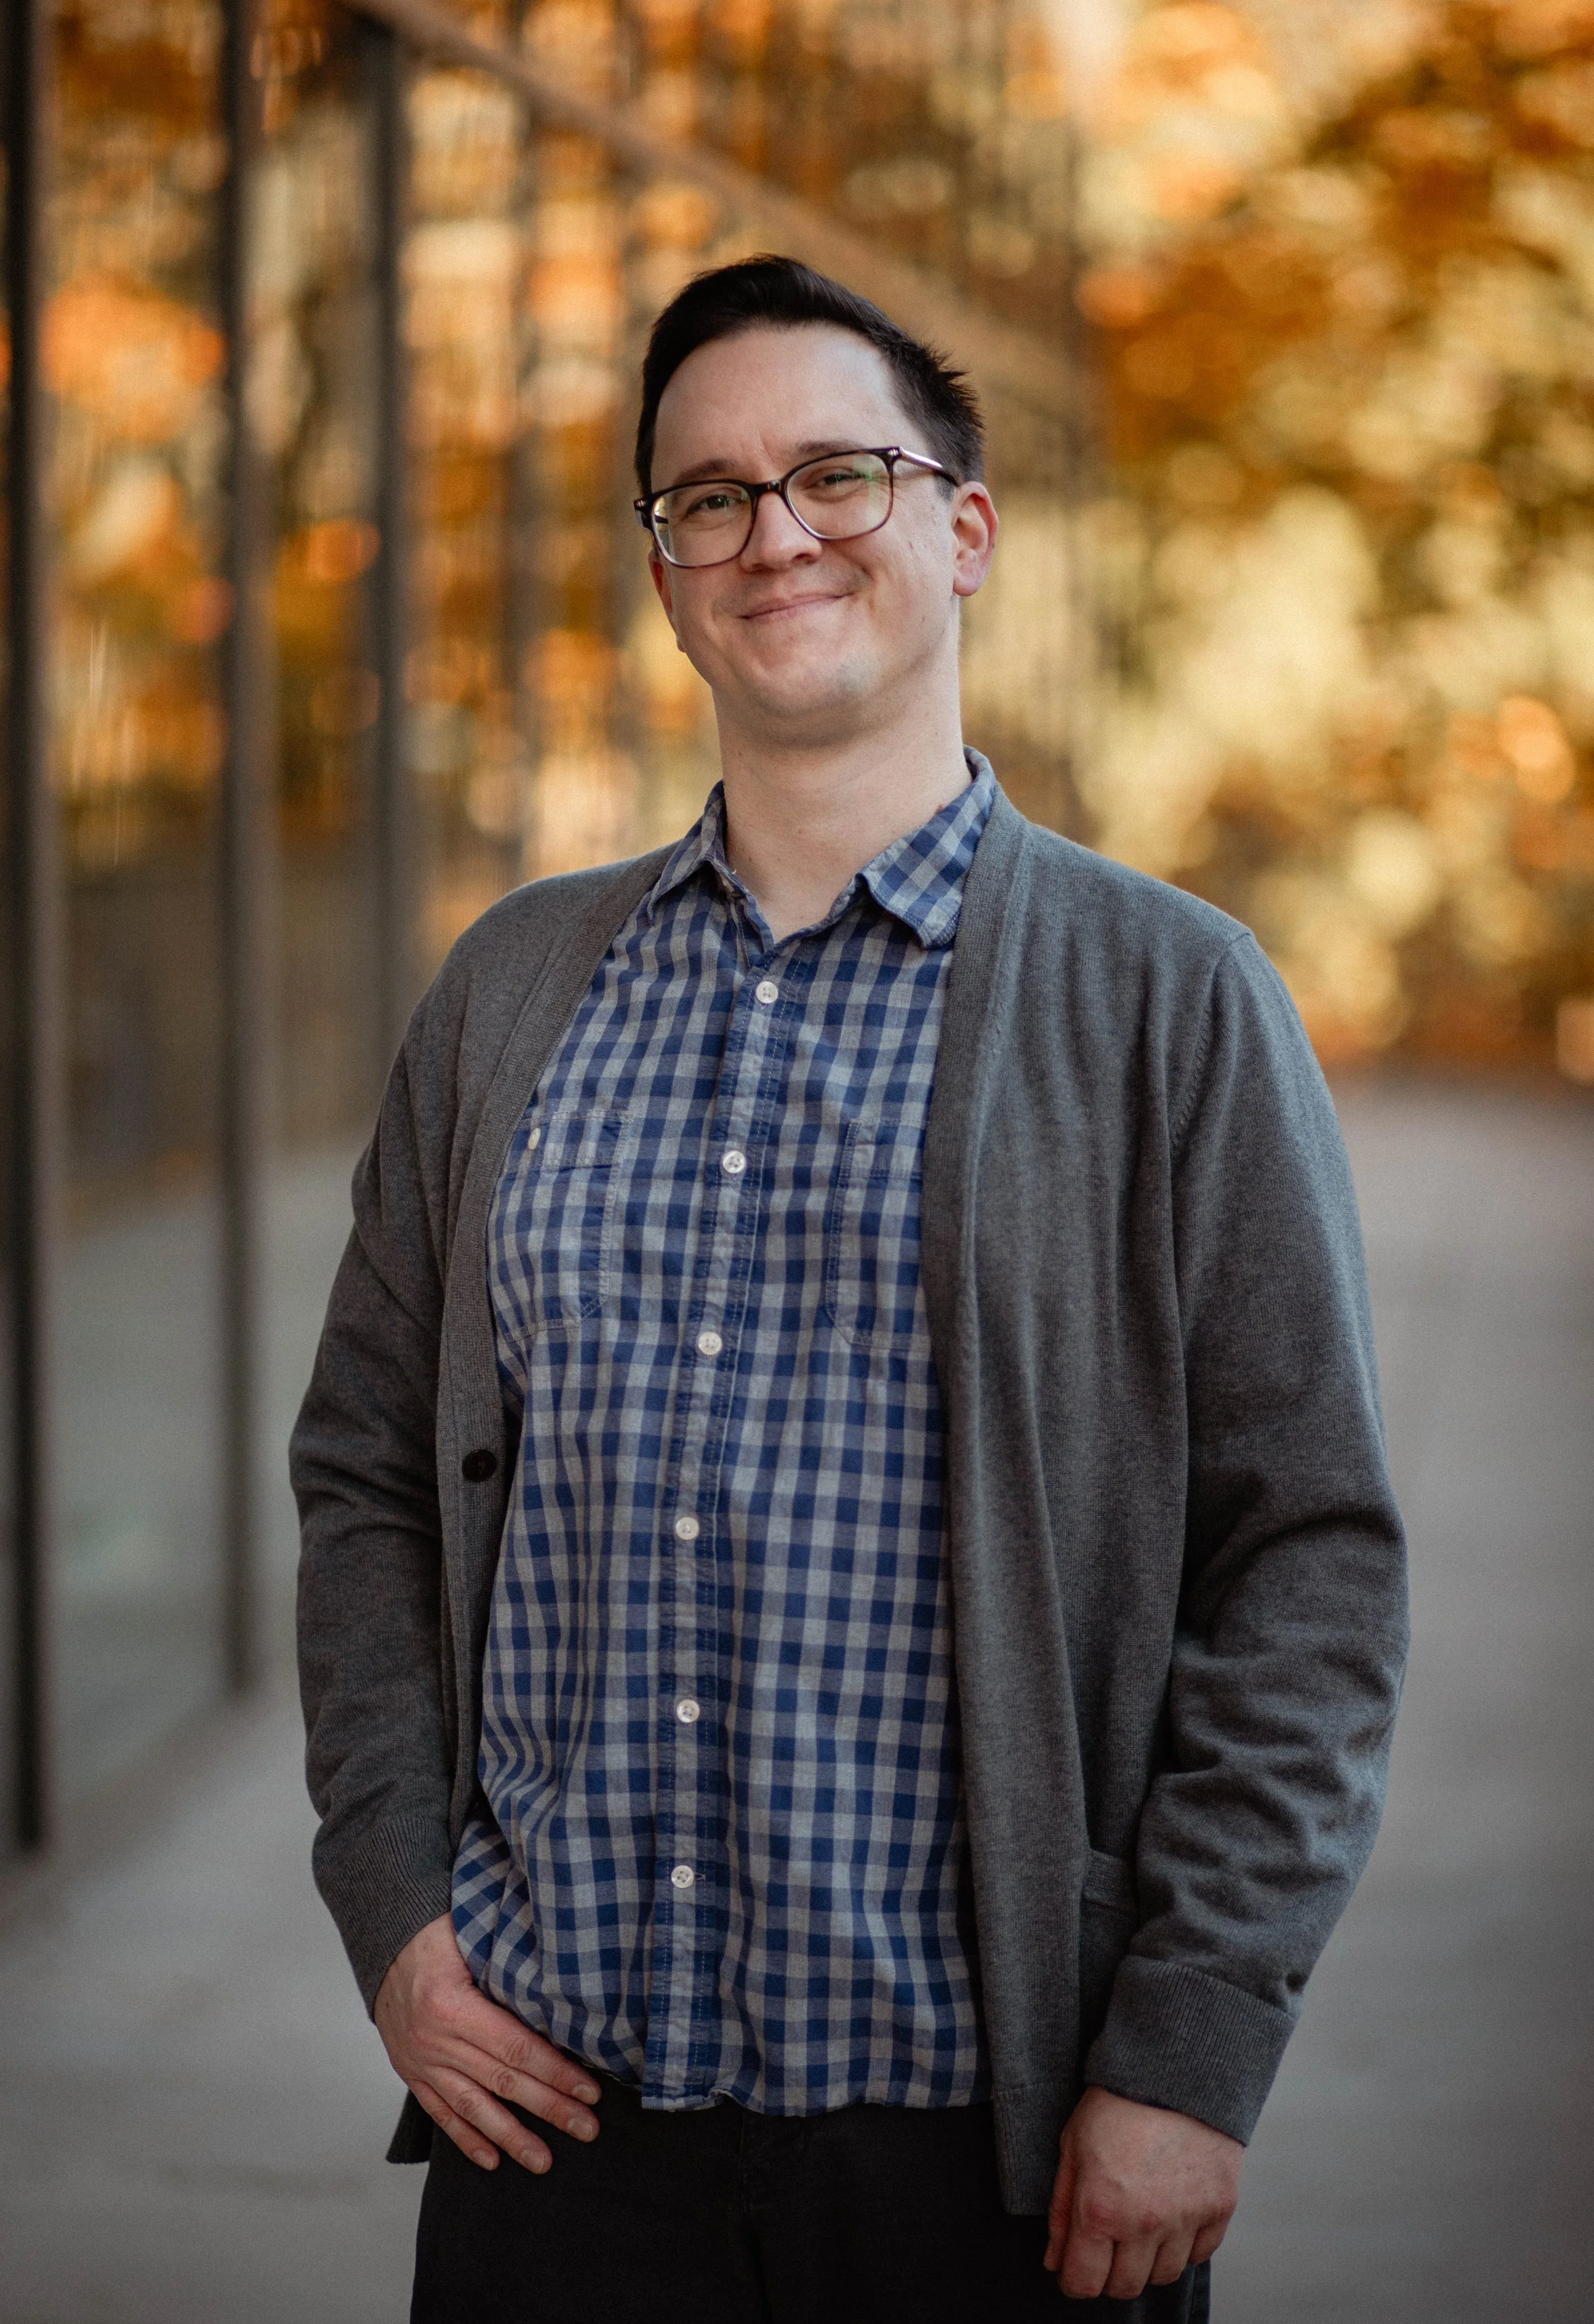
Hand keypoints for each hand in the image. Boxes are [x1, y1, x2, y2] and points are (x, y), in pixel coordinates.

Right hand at [374, 1913, 600, 2173]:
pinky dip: (466, 2138)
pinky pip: (440, 2112)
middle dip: (548, 2108)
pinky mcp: (412, 2073)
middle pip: (502, 2082)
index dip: (555, 2071)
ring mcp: (421, 2062)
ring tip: (542, 2162)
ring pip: (472, 2107)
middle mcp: (435, 2041)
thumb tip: (564, 1980)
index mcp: (453, 2005)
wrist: (383, 1942)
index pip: (515, 2047)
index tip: (589, 2091)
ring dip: (511, 2137)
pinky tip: (492, 2160)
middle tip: (586, 2128)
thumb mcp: (473, 1937)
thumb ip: (510, 1964)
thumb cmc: (437, 1934)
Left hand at [1042, 2086, 1241, 2300]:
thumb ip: (1061, 2210)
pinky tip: (1171, 2217)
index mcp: (1100, 2209)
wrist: (1175, 2069)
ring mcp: (1186, 2218)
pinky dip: (1184, 2245)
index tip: (1075, 2268)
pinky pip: (1199, 2255)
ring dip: (1148, 2261)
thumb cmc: (1116, 2103)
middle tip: (1107, 2243)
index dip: (1074, 2280)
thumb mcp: (1071, 2148)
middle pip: (1125, 2287)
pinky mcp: (1219, 2208)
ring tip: (1140, 2225)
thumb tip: (1055, 2260)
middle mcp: (1145, 2223)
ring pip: (1163, 2275)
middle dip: (1109, 2273)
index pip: (1084, 2283)